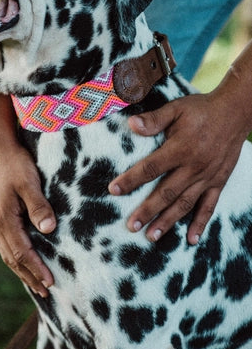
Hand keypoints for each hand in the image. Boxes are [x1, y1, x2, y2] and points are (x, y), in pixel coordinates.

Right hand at [0, 141, 55, 297]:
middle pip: (12, 258)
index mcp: (3, 218)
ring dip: (21, 270)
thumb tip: (49, 230)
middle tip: (46, 292)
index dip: (36, 268)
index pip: (21, 252)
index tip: (51, 282)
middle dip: (29, 276)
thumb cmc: (14, 163)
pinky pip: (6, 243)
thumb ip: (39, 206)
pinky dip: (16, 257)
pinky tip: (24, 259)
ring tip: (36, 283)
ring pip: (7, 253)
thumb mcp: (29, 182)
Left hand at [108, 90, 247, 243]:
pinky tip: (191, 239)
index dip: (131, 179)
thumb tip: (131, 124)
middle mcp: (194, 166)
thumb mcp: (176, 109)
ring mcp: (207, 177)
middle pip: (166, 192)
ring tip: (152, 236)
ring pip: (185, 204)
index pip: (151, 167)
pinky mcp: (219, 182)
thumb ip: (154, 119)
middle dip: (148, 210)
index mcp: (180, 148)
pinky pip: (209, 206)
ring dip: (168, 221)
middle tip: (131, 226)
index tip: (114, 190)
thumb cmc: (202, 110)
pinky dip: (200, 224)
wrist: (236, 112)